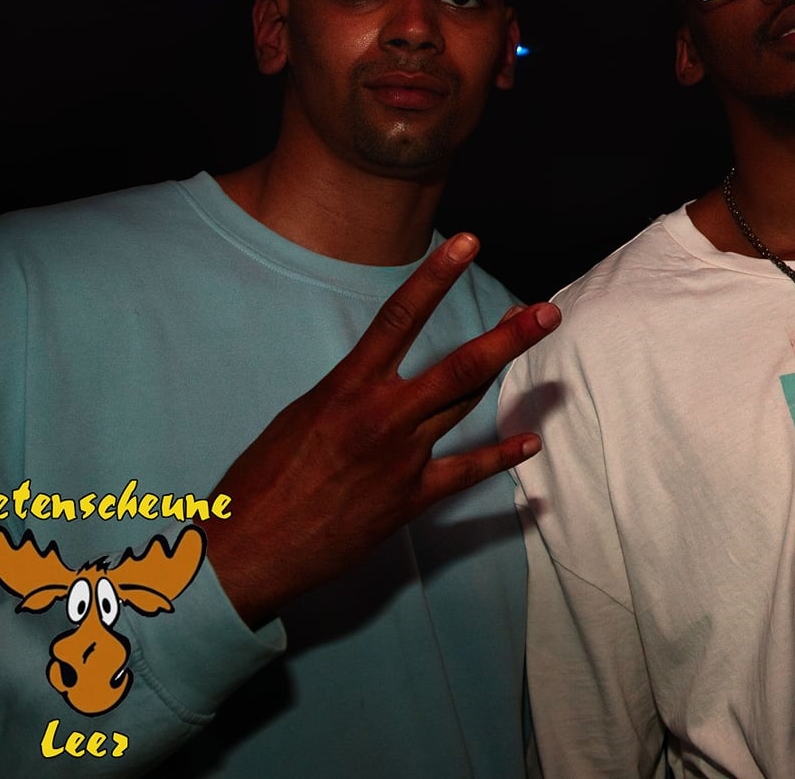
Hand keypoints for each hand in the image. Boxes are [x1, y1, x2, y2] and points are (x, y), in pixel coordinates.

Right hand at [207, 233, 560, 625]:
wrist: (249, 550)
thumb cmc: (263, 479)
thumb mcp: (301, 415)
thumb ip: (349, 392)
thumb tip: (378, 377)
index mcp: (346, 388)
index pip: (399, 318)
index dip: (436, 277)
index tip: (469, 244)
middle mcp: (381, 417)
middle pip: (460, 368)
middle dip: (507, 337)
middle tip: (545, 310)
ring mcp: (401, 459)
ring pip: (466, 406)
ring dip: (505, 373)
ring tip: (533, 343)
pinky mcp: (410, 499)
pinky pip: (466, 472)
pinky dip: (500, 457)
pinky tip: (530, 443)